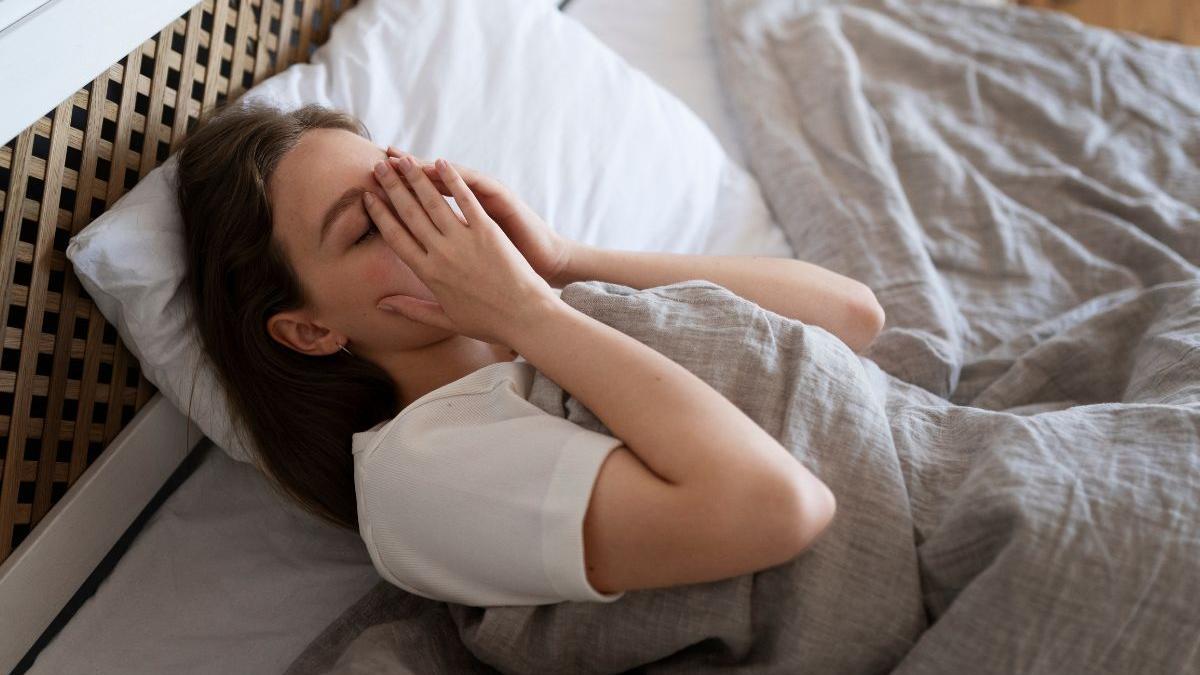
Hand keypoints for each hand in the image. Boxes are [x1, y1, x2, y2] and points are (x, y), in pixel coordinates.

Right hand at [364, 151, 562, 344]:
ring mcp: (464, 241)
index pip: (396, 238)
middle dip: (391, 188)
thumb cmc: (488, 322)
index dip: (379, 215)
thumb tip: (382, 304)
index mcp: (429, 274)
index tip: (367, 197)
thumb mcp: (446, 319)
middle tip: (378, 167)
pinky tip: (441, 163)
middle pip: (409, 214)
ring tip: (401, 159)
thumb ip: (412, 309)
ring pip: (433, 202)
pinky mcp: (488, 232)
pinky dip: (453, 180)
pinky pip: (467, 200)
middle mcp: (441, 255)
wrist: (525, 318)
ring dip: (415, 177)